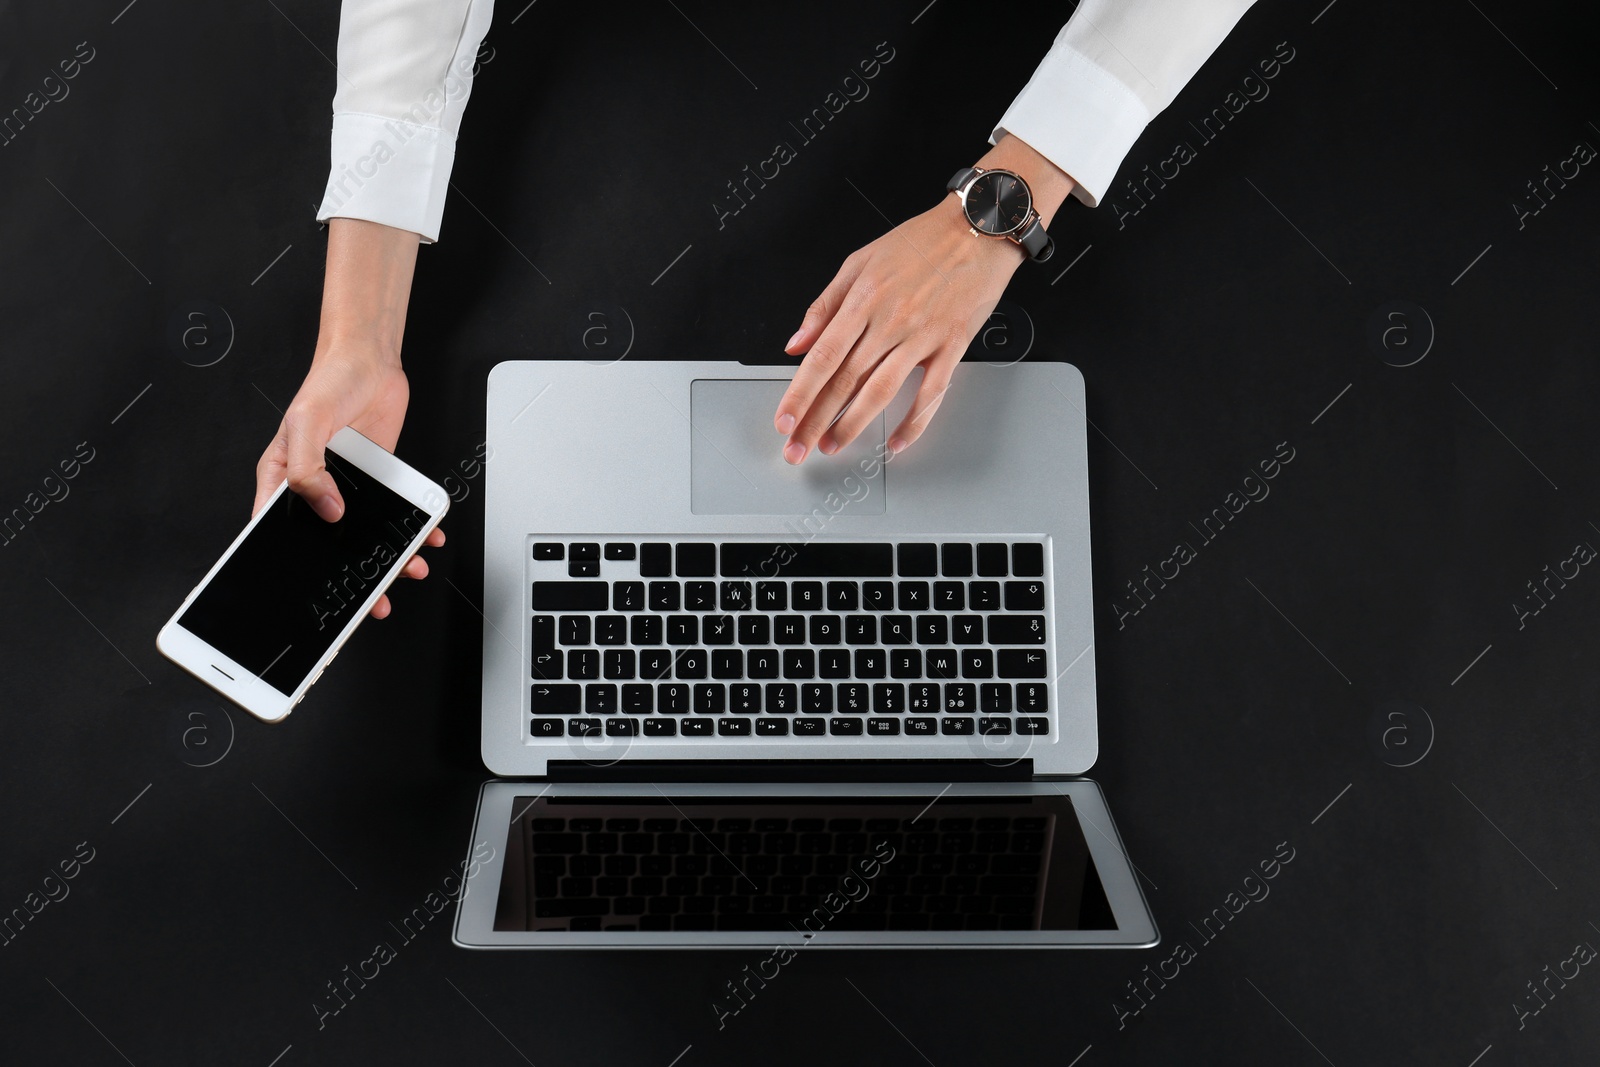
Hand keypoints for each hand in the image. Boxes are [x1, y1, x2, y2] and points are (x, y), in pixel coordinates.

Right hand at [251, 218, 438, 619]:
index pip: (278, 534)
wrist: (369, 361)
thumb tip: (325, 508)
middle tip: (369, 601)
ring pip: (364, 535)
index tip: (306, 595)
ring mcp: (348, 488)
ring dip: (386, 557)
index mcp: (282, 481)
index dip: (290, 567)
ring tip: (405, 570)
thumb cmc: (326, 384)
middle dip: (349, 575)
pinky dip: (412, 529)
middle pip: (328, 544)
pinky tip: (427, 538)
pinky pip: (394, 514)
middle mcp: (315, 489)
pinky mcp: (378, 482)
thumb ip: (307, 469)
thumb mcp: (306, 424)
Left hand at [774, 134, 1073, 462]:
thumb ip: (825, 306)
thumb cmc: (922, 242)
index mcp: (863, 300)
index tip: (785, 419)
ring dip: (853, 424)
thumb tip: (797, 342)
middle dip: (816, 419)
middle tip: (798, 447)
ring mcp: (922, 337)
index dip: (800, 392)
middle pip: (845, 381)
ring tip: (833, 446)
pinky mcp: (952, 346)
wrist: (978, 229)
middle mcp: (890, 322)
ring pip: (881, 391)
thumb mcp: (860, 262)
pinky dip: (914, 422)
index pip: (822, 356)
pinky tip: (897, 441)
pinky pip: (931, 393)